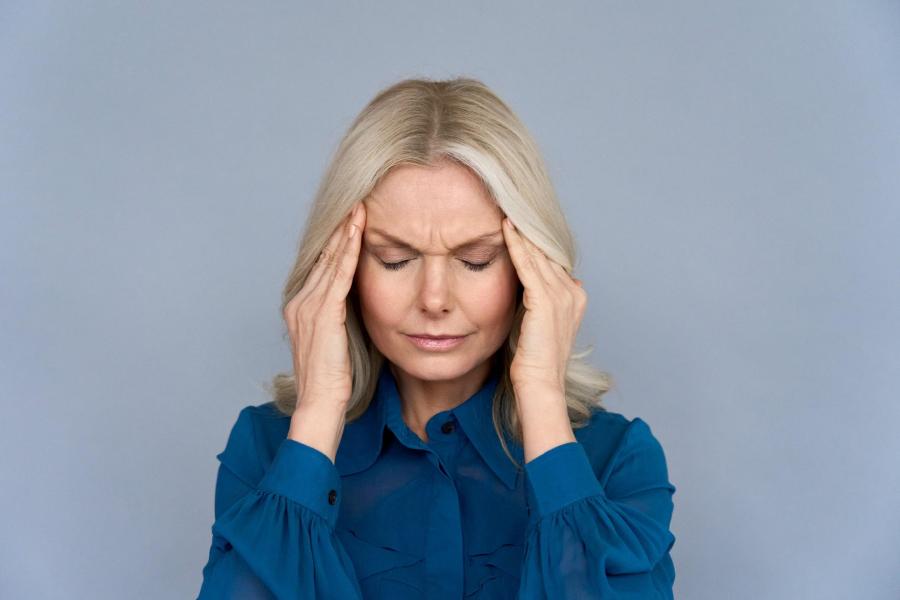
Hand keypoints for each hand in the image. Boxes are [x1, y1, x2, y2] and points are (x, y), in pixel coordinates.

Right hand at [283, 202, 366, 411]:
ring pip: (330, 260)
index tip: (352, 220)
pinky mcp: (322, 314)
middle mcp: (299, 301)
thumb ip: (341, 317)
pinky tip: (358, 233)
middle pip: (323, 257)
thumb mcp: (337, 340)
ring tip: (359, 208)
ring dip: (346, 233)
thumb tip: (358, 301)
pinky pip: (338, 275)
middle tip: (356, 202)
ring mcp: (308, 306)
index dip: (336, 242)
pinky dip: (348, 252)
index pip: (321, 266)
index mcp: (300, 307)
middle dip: (341, 229)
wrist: (319, 403)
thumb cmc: (332, 380)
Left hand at [501, 217, 586, 394]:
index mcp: (575, 298)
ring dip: (521, 232)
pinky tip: (505, 228)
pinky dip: (516, 245)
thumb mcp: (538, 325)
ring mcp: (562, 296)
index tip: (517, 222)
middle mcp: (573, 293)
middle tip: (510, 206)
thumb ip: (538, 304)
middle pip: (546, 254)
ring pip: (537, 255)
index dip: (534, 243)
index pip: (552, 261)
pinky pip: (528, 265)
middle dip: (528, 232)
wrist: (540, 384)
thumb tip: (528, 289)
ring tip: (506, 210)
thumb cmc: (534, 360)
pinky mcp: (545, 300)